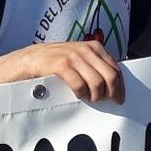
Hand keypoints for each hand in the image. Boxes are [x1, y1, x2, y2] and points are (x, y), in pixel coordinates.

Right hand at [3, 41, 124, 103]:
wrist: (31, 58)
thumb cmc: (58, 62)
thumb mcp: (80, 59)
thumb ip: (95, 66)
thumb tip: (116, 85)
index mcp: (94, 47)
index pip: (116, 69)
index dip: (120, 87)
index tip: (119, 99)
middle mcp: (86, 50)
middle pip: (110, 76)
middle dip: (112, 93)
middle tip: (105, 102)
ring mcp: (73, 56)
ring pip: (97, 82)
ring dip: (95, 96)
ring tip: (88, 98)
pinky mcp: (61, 65)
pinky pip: (79, 85)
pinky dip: (81, 94)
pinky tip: (78, 95)